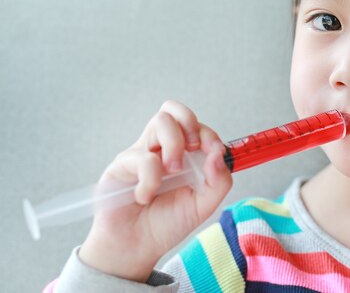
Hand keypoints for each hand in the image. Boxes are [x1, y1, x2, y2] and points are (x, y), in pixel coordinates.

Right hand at [79, 100, 232, 281]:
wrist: (137, 248)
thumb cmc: (168, 222)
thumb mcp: (203, 205)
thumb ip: (219, 181)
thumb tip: (218, 155)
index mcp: (184, 153)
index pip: (196, 126)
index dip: (209, 133)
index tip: (215, 150)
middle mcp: (162, 147)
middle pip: (173, 110)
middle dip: (190, 123)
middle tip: (193, 148)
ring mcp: (142, 152)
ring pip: (160, 121)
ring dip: (174, 145)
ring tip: (173, 172)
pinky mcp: (122, 164)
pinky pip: (142, 157)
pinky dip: (150, 179)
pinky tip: (146, 197)